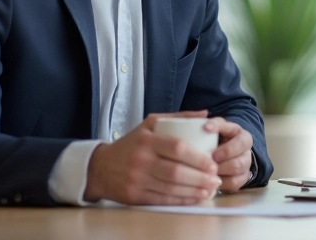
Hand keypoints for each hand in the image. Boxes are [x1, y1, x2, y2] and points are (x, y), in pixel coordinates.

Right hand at [84, 111, 221, 204]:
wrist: (100, 167)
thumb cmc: (131, 144)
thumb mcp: (150, 124)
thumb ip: (178, 118)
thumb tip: (205, 115)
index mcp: (147, 140)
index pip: (176, 147)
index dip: (197, 158)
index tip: (212, 163)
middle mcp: (141, 160)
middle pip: (175, 172)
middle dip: (200, 178)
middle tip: (215, 179)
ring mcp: (137, 180)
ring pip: (171, 188)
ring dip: (194, 191)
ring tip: (210, 190)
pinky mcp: (134, 196)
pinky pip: (162, 200)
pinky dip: (181, 200)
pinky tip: (194, 197)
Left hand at [206, 117, 254, 191]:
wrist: (228, 157)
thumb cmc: (218, 141)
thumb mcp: (217, 130)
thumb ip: (211, 124)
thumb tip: (203, 117)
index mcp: (241, 135)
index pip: (231, 128)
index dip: (218, 127)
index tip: (205, 128)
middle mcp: (246, 149)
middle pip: (238, 150)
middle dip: (224, 153)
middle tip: (210, 155)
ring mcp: (246, 165)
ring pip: (237, 167)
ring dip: (221, 168)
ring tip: (208, 168)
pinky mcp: (242, 179)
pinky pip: (234, 182)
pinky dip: (221, 181)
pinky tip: (210, 179)